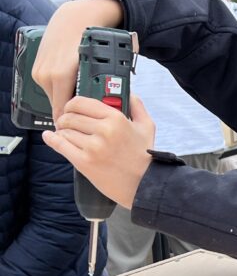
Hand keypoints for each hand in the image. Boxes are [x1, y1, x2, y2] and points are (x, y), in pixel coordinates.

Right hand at [32, 0, 124, 120]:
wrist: (73, 19)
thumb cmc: (88, 41)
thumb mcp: (100, 65)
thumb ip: (101, 86)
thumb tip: (109, 105)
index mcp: (61, 76)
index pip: (62, 111)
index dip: (74, 121)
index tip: (83, 127)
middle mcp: (47, 75)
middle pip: (58, 105)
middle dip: (73, 111)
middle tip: (88, 115)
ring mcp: (40, 72)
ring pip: (54, 97)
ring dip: (66, 100)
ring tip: (82, 97)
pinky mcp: (36, 69)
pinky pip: (49, 87)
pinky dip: (60, 89)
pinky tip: (72, 85)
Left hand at [42, 94, 155, 208]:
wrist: (144, 183)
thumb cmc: (144, 156)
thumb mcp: (147, 126)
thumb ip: (137, 106)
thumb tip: (127, 92)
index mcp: (116, 118)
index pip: (81, 103)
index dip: (72, 105)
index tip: (72, 109)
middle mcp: (103, 131)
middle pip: (69, 116)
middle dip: (65, 119)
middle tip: (67, 123)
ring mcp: (93, 147)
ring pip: (64, 131)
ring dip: (62, 132)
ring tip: (67, 135)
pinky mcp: (84, 161)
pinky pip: (60, 145)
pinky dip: (53, 140)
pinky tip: (51, 137)